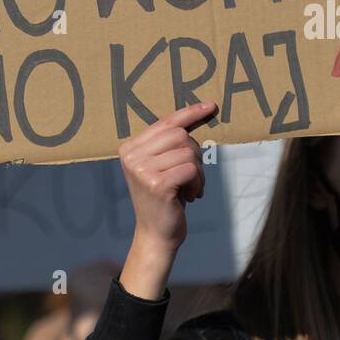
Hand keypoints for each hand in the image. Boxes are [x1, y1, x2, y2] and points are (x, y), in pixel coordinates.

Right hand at [116, 102, 216, 298]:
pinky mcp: (157, 184)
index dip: (190, 113)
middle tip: (191, 176)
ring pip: (188, 152)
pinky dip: (198, 183)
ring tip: (190, 189)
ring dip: (198, 172)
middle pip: (180, 135)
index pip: (165, 123)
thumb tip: (201, 110)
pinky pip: (191, 169)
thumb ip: (170, 143)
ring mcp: (142, 170)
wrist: (156, 235)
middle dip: (194, 154)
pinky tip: (190, 196)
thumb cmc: (164, 199)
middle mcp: (131, 156)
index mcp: (129, 148)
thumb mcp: (161, 167)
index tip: (211, 105)